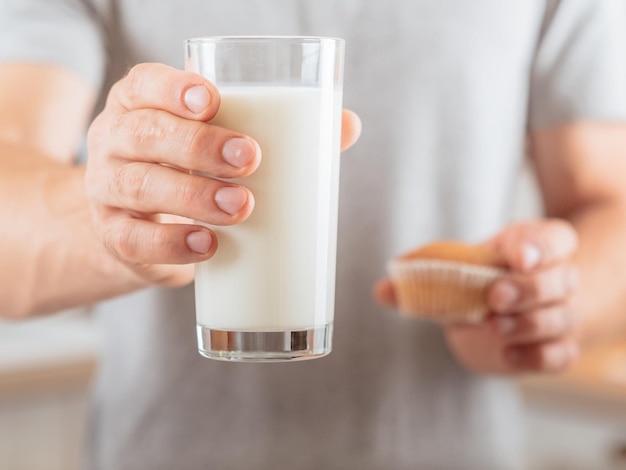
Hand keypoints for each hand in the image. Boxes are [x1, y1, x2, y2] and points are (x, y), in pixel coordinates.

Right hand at [85, 63, 360, 287]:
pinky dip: (172, 245)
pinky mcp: (114, 235)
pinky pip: (133, 241)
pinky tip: (208, 246)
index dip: (174, 89)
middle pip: (145, 134)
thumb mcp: (217, 142)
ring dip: (193, 197)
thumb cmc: (192, 169)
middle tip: (250, 159)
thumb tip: (347, 125)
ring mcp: (107, 189)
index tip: (214, 101)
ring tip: (241, 207)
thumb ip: (279, 131)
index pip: (145, 84)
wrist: (143, 224)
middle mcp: (116, 140)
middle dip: (198, 145)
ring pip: (139, 186)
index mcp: (142, 105)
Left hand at [375, 219, 580, 374]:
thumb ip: (421, 279)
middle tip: (496, 296)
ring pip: (561, 316)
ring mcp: (560, 314)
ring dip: (529, 322)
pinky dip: (537, 356)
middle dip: (528, 287)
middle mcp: (556, 278)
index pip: (554, 239)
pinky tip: (507, 355)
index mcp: (533, 247)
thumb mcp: (454, 273)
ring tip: (494, 326)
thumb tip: (381, 290)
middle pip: (561, 278)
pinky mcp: (556, 348)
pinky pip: (560, 355)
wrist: (499, 317)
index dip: (540, 246)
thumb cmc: (478, 283)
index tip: (518, 257)